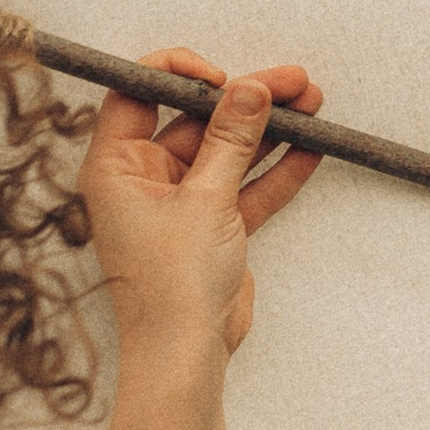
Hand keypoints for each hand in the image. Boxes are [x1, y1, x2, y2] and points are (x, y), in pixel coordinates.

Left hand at [81, 57, 322, 360]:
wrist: (186, 354)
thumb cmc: (170, 285)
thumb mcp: (205, 200)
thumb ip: (231, 140)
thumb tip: (249, 89)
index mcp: (116, 167)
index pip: (138, 94)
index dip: (180, 74)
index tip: (223, 76)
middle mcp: (143, 180)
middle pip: (196, 120)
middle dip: (246, 101)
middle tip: (291, 84)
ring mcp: (181, 203)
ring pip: (228, 151)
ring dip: (270, 130)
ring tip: (312, 105)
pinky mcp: (213, 226)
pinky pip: (247, 185)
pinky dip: (277, 169)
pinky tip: (311, 148)